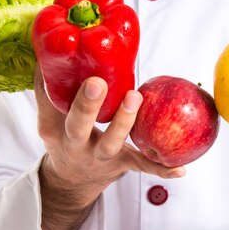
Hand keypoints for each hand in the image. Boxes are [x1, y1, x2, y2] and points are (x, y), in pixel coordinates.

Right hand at [35, 67, 185, 209]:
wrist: (71, 182)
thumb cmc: (65, 136)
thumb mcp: (50, 117)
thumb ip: (51, 86)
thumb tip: (49, 47)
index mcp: (53, 129)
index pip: (48, 104)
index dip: (49, 85)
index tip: (51, 61)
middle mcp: (75, 145)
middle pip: (78, 126)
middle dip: (87, 105)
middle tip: (96, 83)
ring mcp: (99, 157)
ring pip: (111, 142)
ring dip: (123, 121)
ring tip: (135, 97)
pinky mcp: (122, 164)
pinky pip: (143, 166)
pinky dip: (162, 169)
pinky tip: (180, 169)